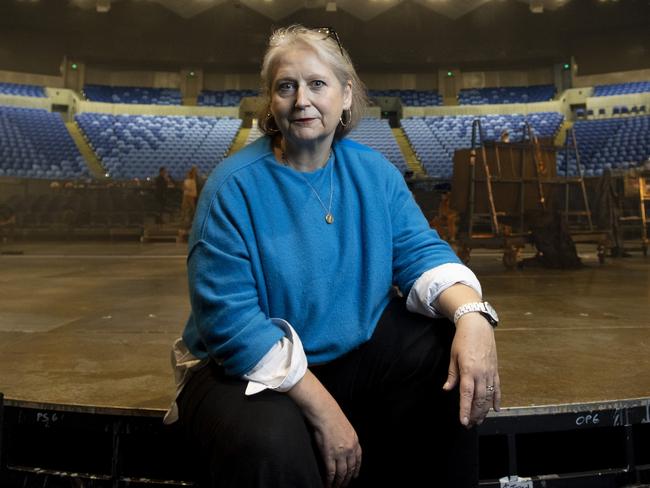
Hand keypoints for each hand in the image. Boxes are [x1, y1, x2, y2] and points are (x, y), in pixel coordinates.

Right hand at [288, 370, 361, 486]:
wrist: (323, 410)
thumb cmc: (331, 414)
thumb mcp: (344, 425)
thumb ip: (345, 436)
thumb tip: (341, 444)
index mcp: (354, 440)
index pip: (358, 460)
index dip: (356, 470)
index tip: (355, 476)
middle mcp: (349, 448)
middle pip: (350, 469)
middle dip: (347, 479)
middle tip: (343, 485)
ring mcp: (340, 452)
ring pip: (341, 473)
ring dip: (338, 483)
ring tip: (335, 487)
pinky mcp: (329, 454)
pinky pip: (331, 472)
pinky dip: (329, 480)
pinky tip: (327, 484)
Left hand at [443, 313, 499, 426]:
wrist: (478, 326)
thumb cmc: (463, 340)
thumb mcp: (453, 356)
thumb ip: (452, 374)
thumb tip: (447, 389)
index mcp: (468, 370)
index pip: (467, 395)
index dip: (465, 410)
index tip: (463, 421)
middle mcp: (481, 374)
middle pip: (479, 400)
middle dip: (474, 414)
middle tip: (469, 425)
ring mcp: (490, 372)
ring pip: (489, 397)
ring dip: (484, 410)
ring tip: (479, 420)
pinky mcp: (495, 370)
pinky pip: (497, 388)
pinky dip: (497, 400)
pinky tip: (495, 409)